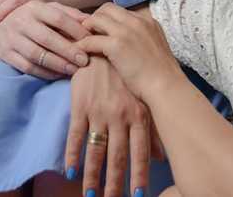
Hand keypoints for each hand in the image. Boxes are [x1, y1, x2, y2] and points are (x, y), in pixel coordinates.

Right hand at [0, 0, 90, 78]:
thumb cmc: (31, 16)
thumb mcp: (48, 8)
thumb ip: (69, 13)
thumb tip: (91, 21)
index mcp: (34, 6)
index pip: (58, 18)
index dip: (75, 30)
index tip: (90, 41)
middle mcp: (21, 21)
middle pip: (48, 38)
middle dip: (68, 51)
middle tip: (84, 61)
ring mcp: (11, 38)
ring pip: (37, 55)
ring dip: (58, 64)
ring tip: (74, 70)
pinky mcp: (5, 54)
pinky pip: (27, 66)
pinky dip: (44, 73)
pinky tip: (58, 74)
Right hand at [65, 56, 162, 196]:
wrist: (103, 50)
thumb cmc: (126, 77)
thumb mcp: (141, 100)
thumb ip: (151, 129)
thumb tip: (161, 157)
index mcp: (138, 114)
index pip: (139, 151)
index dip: (139, 174)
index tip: (139, 194)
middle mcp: (120, 115)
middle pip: (117, 156)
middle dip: (115, 182)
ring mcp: (99, 111)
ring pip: (96, 150)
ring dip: (93, 175)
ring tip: (92, 194)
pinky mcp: (80, 106)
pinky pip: (75, 134)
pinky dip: (72, 154)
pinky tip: (71, 171)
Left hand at [77, 3, 184, 100]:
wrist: (166, 86)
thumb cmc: (162, 75)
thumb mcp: (156, 47)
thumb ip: (143, 39)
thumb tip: (130, 43)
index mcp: (147, 21)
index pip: (121, 11)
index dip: (108, 18)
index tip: (100, 28)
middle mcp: (137, 21)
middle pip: (107, 9)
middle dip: (94, 18)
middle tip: (86, 31)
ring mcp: (126, 31)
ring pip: (97, 19)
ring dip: (86, 28)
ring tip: (80, 39)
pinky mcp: (116, 44)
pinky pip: (91, 39)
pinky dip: (82, 45)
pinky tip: (78, 52)